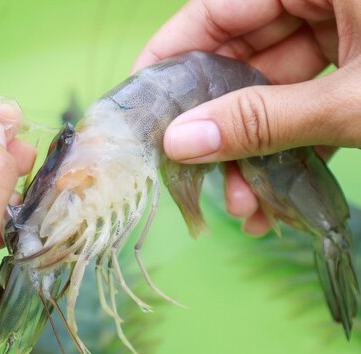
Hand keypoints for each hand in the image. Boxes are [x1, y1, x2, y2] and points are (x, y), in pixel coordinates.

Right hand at [134, 0, 360, 235]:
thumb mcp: (350, 104)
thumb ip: (263, 120)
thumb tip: (180, 143)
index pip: (217, 9)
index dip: (170, 56)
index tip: (142, 106)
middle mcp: (321, 0)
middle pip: (242, 57)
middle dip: (221, 126)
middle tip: (195, 174)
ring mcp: (345, 30)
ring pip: (273, 89)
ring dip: (256, 149)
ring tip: (245, 204)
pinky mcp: (358, 66)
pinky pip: (307, 101)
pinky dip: (293, 146)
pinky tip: (278, 195)